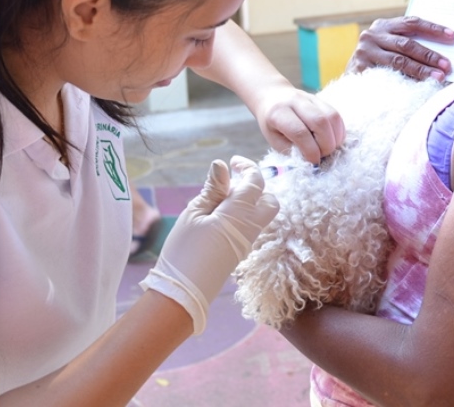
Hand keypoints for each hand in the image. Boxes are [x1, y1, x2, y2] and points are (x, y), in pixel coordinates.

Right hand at [139, 157, 278, 333]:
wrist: (184, 291)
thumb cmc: (184, 249)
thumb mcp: (194, 214)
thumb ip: (212, 189)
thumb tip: (222, 165)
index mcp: (238, 214)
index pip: (255, 183)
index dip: (247, 167)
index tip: (233, 162)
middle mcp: (251, 228)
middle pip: (270, 201)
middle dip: (257, 186)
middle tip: (231, 182)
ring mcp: (248, 242)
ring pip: (262, 214)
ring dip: (248, 201)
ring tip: (217, 201)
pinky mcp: (242, 252)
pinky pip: (251, 226)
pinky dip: (242, 215)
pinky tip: (217, 217)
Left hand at [251, 82, 344, 163]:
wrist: (271, 97)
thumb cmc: (271, 123)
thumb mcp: (274, 139)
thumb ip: (292, 150)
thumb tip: (311, 160)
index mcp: (278, 113)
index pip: (299, 132)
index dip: (310, 150)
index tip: (313, 162)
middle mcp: (295, 101)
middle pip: (320, 122)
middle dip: (326, 145)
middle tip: (323, 156)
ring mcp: (309, 98)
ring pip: (331, 117)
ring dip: (335, 138)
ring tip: (329, 149)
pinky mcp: (320, 99)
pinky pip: (336, 115)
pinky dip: (339, 131)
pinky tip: (333, 140)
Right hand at [347, 16, 453, 80]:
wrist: (350, 81)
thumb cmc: (378, 62)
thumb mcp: (389, 47)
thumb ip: (408, 45)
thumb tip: (441, 56)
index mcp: (383, 25)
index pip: (412, 23)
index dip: (433, 29)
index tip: (452, 36)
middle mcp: (372, 35)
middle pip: (406, 44)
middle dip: (429, 55)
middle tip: (447, 65)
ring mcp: (364, 52)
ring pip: (398, 61)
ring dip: (421, 70)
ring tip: (438, 77)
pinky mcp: (359, 69)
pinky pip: (387, 76)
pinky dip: (405, 81)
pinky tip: (418, 87)